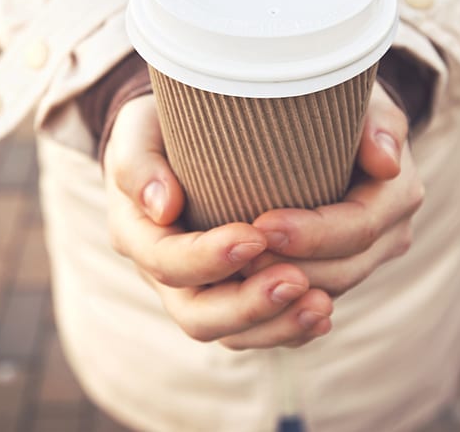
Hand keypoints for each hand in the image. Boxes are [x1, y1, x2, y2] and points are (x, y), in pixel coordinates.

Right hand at [103, 94, 333, 348]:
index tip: (255, 234)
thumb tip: (162, 207)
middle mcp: (166, 272)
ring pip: (234, 332)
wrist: (175, 138)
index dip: (208, 257)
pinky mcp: (232, 290)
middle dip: (249, 305)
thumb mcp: (137, 128)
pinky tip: (321, 314)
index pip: (167, 262)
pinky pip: (258, 327)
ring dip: (279, 323)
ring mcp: (200, 287)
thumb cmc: (158, 127)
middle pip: (199, 315)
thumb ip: (139, 162)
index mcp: (137, 234)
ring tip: (322, 305)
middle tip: (297, 280)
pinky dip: (290, 326)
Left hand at [242, 83, 424, 297]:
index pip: (359, 227)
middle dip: (290, 265)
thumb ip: (378, 122)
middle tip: (236, 257)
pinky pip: (316, 291)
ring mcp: (371, 254)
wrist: (347, 118)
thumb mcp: (364, 96)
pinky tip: (245, 283)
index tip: (262, 223)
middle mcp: (392, 231)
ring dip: (282, 286)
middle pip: (344, 268)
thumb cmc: (346, 101)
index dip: (312, 234)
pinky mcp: (345, 264)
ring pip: (328, 288)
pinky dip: (283, 293)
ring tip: (233, 271)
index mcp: (399, 192)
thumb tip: (387, 164)